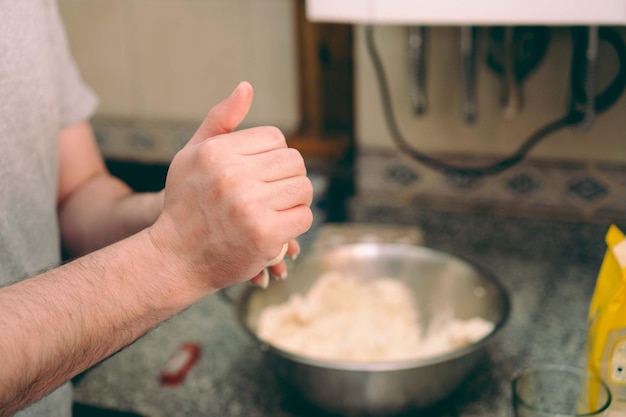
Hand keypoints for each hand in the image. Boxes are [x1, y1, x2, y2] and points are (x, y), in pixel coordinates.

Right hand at [148, 82, 312, 294]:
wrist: (175, 260)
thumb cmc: (185, 205)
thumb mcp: (191, 156)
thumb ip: (220, 120)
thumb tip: (247, 87)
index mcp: (216, 152)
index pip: (276, 137)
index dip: (272, 157)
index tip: (258, 175)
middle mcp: (231, 175)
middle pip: (294, 161)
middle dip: (287, 178)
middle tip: (271, 195)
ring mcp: (249, 206)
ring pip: (304, 187)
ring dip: (294, 201)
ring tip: (274, 211)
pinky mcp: (265, 234)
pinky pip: (304, 216)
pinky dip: (296, 224)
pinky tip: (276, 229)